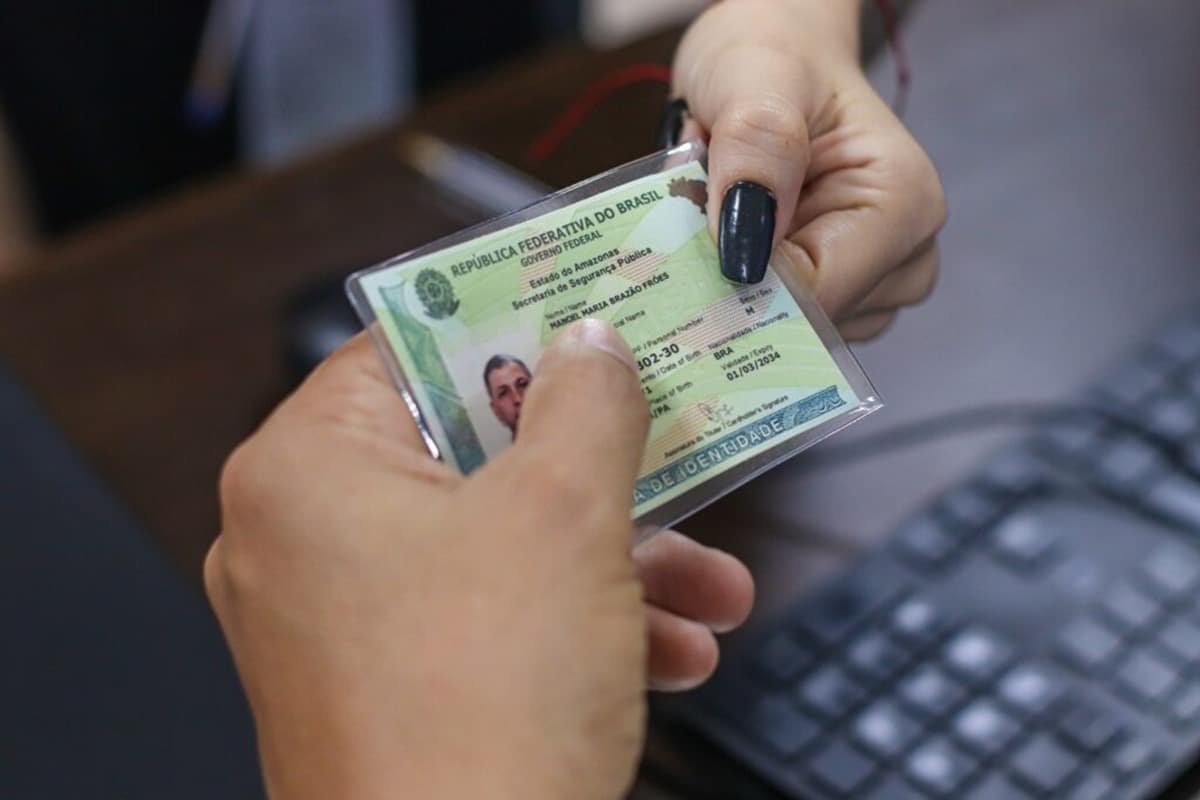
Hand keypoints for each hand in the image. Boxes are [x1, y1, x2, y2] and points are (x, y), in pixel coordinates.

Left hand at [205, 320, 752, 799]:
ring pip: (498, 545)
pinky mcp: (388, 689)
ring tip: (708, 583)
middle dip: (597, 467)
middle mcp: (302, 542)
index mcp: (307, 471)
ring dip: (616, 558)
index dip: (511, 322)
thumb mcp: (564, 515)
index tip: (585, 313)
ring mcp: (340, 624)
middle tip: (668, 441)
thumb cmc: (478, 712)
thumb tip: (591, 345)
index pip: (411, 347)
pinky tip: (672, 651)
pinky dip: (580, 625)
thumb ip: (586, 401)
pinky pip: (492, 622)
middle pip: (471, 451)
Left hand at [667, 0, 946, 339]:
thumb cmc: (771, 53)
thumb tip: (745, 251)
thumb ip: (758, 150)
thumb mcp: (755, 80)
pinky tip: (730, 236)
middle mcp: (904, 253)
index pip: (818, 295)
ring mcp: (874, 280)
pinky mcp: (838, 290)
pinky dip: (740, 287)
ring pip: (785, 331)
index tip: (688, 260)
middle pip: (804, 322)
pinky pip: (778, 322)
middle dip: (738, 283)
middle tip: (698, 220)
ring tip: (720, 213)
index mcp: (904, 205)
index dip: (745, 287)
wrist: (770, 50)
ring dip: (734, 283)